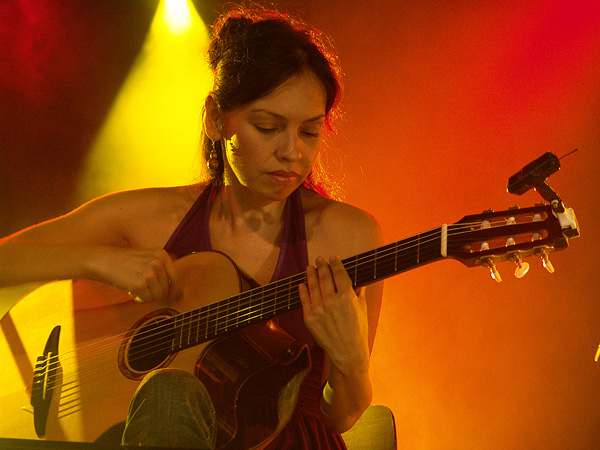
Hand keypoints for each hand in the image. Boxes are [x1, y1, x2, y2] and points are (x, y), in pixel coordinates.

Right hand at [91, 247, 181, 302]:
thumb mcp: (148, 256)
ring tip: (139, 287)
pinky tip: (134, 290)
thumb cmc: (126, 261)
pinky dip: (141, 298)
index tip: (173, 296)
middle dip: (158, 292)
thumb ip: (162, 266)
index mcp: (162, 255)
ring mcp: (149, 273)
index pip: (175, 276)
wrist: (106, 261)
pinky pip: (147, 298)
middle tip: (146, 289)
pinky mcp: (140, 284)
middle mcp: (158, 263)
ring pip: (158, 294)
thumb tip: (176, 285)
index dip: (175, 289)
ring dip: (149, 295)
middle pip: (166, 287)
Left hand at [298, 256, 369, 374]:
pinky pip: (304, 300)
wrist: (347, 353)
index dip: (335, 264)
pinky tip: (302, 284)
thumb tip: (358, 281)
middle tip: (320, 259)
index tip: (333, 258)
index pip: (339, 274)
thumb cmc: (358, 332)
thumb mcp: (362, 309)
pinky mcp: (309, 318)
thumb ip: (359, 293)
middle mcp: (332, 301)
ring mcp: (319, 310)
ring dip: (311, 274)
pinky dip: (303, 290)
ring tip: (310, 267)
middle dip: (322, 265)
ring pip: (313, 286)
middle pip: (325, 277)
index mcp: (347, 297)